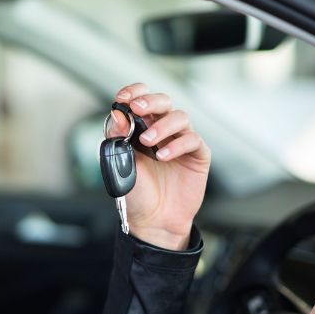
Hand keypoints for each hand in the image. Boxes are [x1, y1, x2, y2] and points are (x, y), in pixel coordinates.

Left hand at [111, 84, 209, 249]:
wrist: (152, 221)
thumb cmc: (136, 194)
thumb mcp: (120, 163)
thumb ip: (117, 138)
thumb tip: (117, 114)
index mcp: (140, 129)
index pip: (140, 100)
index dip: (134, 93)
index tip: (123, 98)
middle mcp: (161, 132)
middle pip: (163, 102)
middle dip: (150, 101)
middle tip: (138, 108)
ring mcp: (180, 142)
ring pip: (179, 117)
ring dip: (162, 125)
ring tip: (147, 142)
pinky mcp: (197, 155)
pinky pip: (192, 139)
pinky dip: (177, 144)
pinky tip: (163, 156)